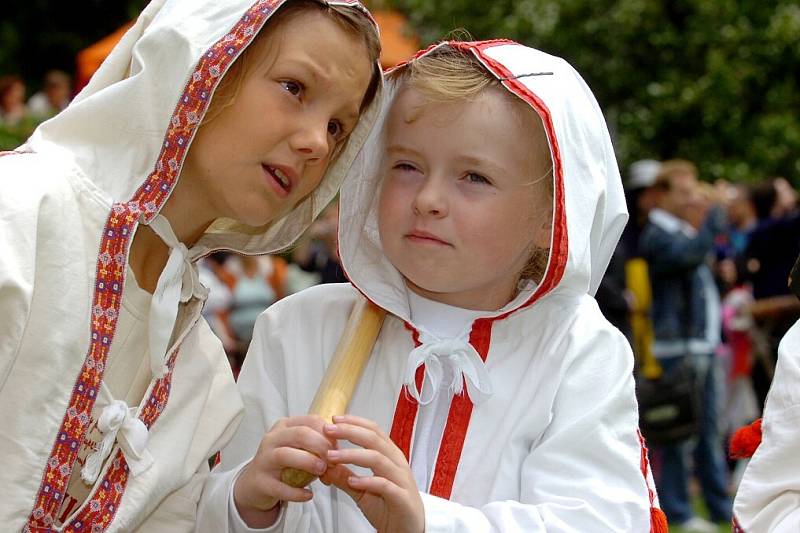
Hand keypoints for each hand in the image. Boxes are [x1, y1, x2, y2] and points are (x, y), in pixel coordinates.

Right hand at [233, 415, 334, 527]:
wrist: (254, 484)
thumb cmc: (283, 464)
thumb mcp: (299, 448)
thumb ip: (317, 446)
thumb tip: (340, 452)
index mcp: (284, 426)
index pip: (310, 421)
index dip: (328, 434)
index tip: (338, 447)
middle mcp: (272, 439)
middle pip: (300, 434)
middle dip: (320, 445)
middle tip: (333, 460)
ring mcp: (264, 460)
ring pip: (285, 455)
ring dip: (308, 462)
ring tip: (322, 471)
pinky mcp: (260, 482)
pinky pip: (279, 487)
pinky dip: (296, 492)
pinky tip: (308, 495)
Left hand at [320, 415, 423, 532]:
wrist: (406, 532)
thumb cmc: (388, 508)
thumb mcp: (360, 490)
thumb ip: (343, 477)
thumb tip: (323, 465)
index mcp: (389, 456)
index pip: (373, 431)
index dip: (354, 423)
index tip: (334, 419)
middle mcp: (396, 464)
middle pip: (374, 439)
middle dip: (349, 432)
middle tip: (328, 430)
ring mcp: (401, 480)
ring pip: (378, 458)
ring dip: (352, 455)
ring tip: (332, 457)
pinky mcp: (402, 498)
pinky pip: (385, 485)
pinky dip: (368, 481)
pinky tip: (353, 481)